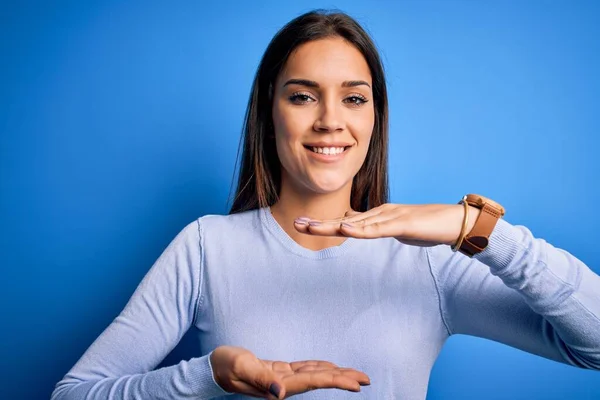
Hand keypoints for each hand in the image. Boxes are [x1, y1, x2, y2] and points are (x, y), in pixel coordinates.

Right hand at [210, 346, 370, 398]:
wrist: (212, 369)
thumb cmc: (223, 367)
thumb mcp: (239, 368)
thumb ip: (260, 379)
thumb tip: (280, 393)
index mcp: (277, 385)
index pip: (313, 382)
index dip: (336, 381)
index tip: (356, 384)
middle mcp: (283, 385)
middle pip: (319, 380)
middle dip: (343, 379)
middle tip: (367, 379)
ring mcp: (281, 379)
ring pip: (314, 375)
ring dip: (335, 374)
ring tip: (355, 375)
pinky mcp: (278, 372)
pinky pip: (304, 370)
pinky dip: (319, 367)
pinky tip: (330, 366)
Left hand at [293, 203, 478, 246]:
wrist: (454, 222)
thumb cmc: (426, 226)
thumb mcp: (396, 229)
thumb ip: (379, 228)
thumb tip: (360, 229)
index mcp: (377, 216)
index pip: (346, 221)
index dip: (324, 223)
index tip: (302, 224)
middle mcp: (380, 214)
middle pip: (345, 220)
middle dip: (319, 223)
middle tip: (295, 223)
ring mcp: (390, 217)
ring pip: (356, 224)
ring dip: (332, 226)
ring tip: (311, 227)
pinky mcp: (402, 224)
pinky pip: (378, 229)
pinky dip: (360, 230)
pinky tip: (344, 230)